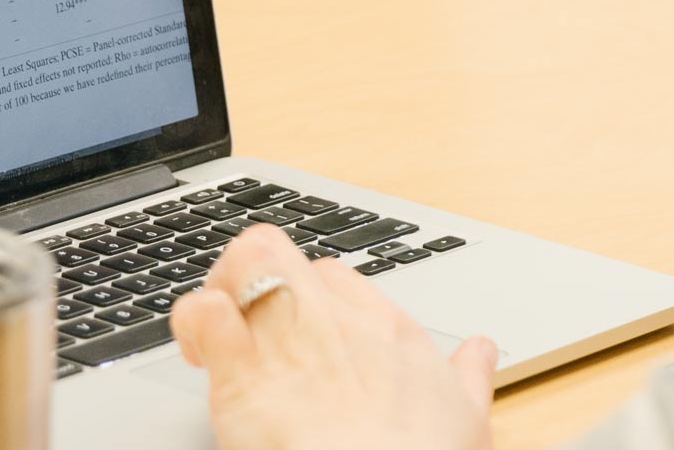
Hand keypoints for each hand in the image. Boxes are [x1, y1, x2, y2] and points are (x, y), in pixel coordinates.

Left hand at [176, 226, 499, 449]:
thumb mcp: (467, 420)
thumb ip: (470, 377)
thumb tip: (482, 349)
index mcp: (389, 329)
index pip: (337, 277)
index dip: (307, 298)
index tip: (299, 335)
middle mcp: (337, 319)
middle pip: (286, 252)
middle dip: (254, 274)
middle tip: (245, 323)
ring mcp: (290, 335)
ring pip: (243, 261)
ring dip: (220, 286)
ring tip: (213, 332)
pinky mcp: (243, 369)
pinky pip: (203, 310)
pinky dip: (191, 320)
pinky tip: (194, 349)